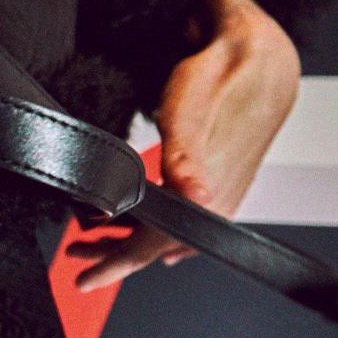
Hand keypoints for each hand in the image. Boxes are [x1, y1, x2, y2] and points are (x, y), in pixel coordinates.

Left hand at [66, 0, 300, 290]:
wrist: (263, 57)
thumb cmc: (223, 78)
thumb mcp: (189, 111)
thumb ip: (183, 156)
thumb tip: (195, 195)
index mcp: (205, 196)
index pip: (151, 248)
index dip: (114, 265)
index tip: (83, 280)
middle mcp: (212, 202)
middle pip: (152, 245)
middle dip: (110, 252)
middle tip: (75, 251)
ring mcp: (215, 193)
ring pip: (162, 230)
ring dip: (125, 234)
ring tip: (91, 232)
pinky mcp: (216, 180)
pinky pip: (176, 216)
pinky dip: (146, 219)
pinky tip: (135, 215)